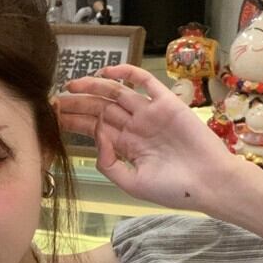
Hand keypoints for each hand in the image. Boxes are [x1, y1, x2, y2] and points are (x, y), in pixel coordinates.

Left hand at [55, 63, 238, 210]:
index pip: (95, 128)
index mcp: (128, 146)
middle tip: (55, 100)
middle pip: (101, 109)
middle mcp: (137, 127)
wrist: (208, 183)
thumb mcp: (132, 183)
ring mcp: (150, 113)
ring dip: (93, 88)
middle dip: (78, 104)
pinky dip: (125, 74)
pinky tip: (104, 74)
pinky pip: (144, 82)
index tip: (53, 117)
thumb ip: (110, 164)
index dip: (74, 122)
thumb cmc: (174, 189)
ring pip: (116, 94)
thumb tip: (96, 136)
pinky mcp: (166, 103)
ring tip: (72, 85)